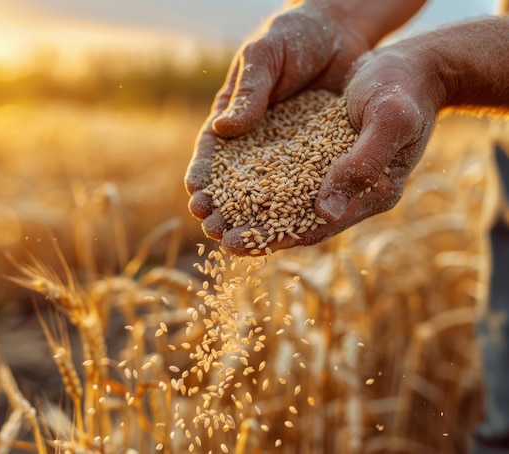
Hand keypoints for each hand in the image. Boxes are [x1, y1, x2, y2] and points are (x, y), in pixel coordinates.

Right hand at [184, 0, 371, 239]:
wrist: (341, 29)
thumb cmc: (293, 35)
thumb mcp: (265, 56)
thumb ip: (248, 91)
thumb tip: (224, 130)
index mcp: (233, 115)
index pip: (213, 152)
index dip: (204, 177)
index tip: (196, 200)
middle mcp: (256, 138)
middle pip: (235, 180)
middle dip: (224, 207)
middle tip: (215, 232)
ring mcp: (286, 149)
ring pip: (268, 189)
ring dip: (256, 216)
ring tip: (246, 241)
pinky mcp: (316, 153)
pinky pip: (305, 181)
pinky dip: (297, 204)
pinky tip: (293, 226)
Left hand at [220, 39, 446, 254]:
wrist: (410, 65)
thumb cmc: (404, 89)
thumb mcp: (389, 120)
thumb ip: (362, 165)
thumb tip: (324, 211)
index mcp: (372, 193)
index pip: (316, 227)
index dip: (275, 237)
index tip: (236, 243)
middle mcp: (350, 192)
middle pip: (295, 221)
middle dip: (254, 230)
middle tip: (213, 235)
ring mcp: (335, 175)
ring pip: (286, 202)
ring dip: (249, 210)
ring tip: (211, 215)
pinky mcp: (321, 157)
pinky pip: (285, 176)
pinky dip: (258, 183)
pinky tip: (228, 182)